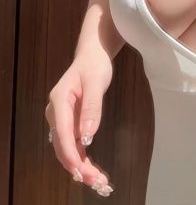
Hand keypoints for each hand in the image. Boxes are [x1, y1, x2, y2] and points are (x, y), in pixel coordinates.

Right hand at [45, 55, 113, 194]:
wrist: (92, 56)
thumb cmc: (94, 65)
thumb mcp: (96, 82)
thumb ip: (92, 107)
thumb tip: (88, 135)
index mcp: (59, 101)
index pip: (62, 132)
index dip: (70, 153)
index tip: (80, 170)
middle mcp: (56, 113)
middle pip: (63, 145)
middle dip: (77, 165)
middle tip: (96, 181)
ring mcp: (61, 119)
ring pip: (67, 149)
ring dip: (80, 166)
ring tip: (98, 181)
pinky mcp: (70, 123)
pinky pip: (74, 145)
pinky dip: (82, 159)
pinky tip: (92, 171)